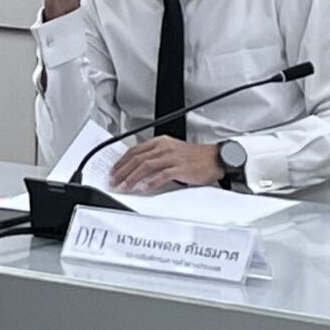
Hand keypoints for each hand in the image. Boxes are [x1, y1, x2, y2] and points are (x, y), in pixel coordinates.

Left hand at [109, 137, 224, 191]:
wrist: (215, 158)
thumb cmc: (195, 157)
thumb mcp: (172, 151)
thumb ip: (156, 157)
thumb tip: (138, 169)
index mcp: (161, 142)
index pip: (135, 150)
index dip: (122, 161)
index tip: (114, 171)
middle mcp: (165, 147)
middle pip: (138, 158)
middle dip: (123, 170)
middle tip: (114, 180)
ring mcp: (172, 157)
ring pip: (146, 166)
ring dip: (132, 177)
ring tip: (124, 186)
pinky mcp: (180, 168)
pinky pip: (162, 175)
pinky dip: (150, 182)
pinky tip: (143, 188)